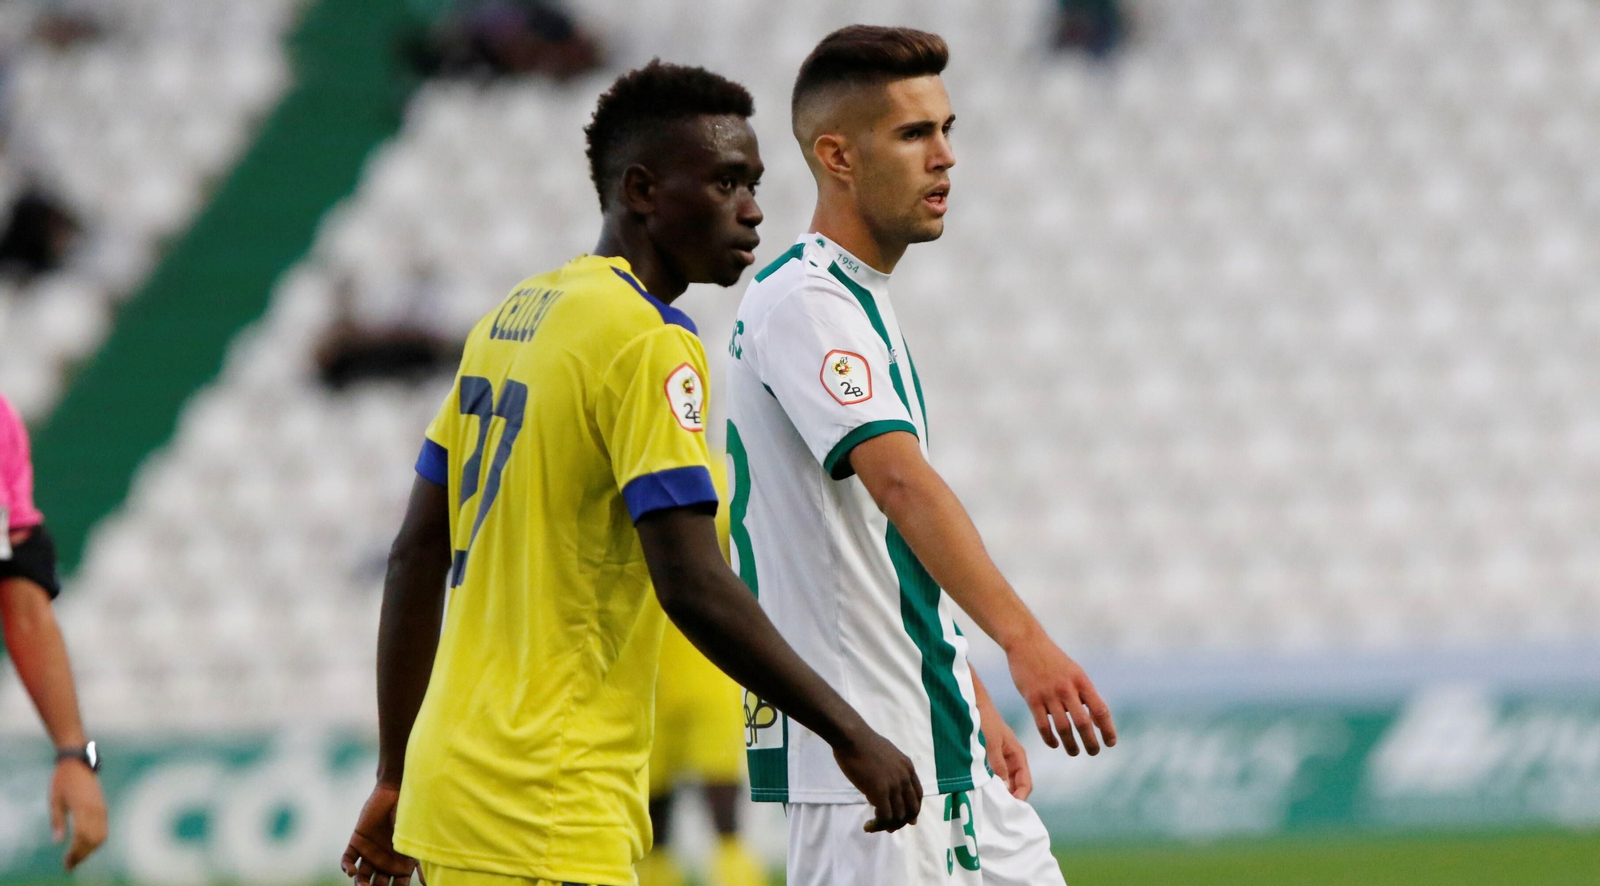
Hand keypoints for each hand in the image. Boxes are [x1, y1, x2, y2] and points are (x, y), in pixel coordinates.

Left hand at [50, 758, 106, 870]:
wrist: (79, 761)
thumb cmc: (63, 779)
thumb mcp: (54, 800)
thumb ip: (57, 821)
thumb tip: (58, 842)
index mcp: (82, 807)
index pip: (81, 837)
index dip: (75, 852)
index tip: (66, 862)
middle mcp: (95, 809)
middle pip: (93, 840)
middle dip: (83, 855)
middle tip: (70, 863)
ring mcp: (101, 808)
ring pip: (102, 836)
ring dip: (90, 850)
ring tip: (77, 856)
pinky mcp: (103, 807)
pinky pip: (104, 829)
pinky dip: (96, 841)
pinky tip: (85, 845)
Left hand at [341, 783, 417, 885]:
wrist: (398, 792)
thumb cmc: (412, 816)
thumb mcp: (417, 841)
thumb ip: (419, 863)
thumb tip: (427, 883)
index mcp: (402, 864)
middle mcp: (385, 861)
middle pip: (377, 885)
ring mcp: (370, 852)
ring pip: (361, 876)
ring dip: (360, 884)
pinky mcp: (357, 841)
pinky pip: (348, 859)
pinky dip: (346, 868)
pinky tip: (351, 872)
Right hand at [831, 725, 922, 832]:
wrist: (852, 737)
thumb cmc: (862, 743)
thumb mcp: (886, 755)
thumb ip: (891, 771)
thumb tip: (886, 792)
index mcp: (908, 767)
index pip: (918, 795)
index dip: (913, 810)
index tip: (905, 820)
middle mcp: (905, 777)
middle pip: (912, 809)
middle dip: (901, 822)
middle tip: (887, 827)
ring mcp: (893, 784)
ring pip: (898, 817)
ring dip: (886, 826)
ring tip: (872, 826)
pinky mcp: (879, 791)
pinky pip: (885, 817)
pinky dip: (877, 825)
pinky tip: (868, 825)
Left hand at [981, 711, 1032, 800]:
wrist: (974, 705)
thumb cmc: (986, 721)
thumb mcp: (992, 743)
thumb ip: (998, 764)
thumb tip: (1005, 787)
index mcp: (1018, 756)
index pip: (1026, 783)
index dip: (1020, 796)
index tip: (1010, 807)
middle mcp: (1012, 760)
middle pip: (1016, 786)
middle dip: (1010, 797)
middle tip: (998, 809)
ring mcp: (1002, 760)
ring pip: (1005, 783)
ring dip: (1000, 792)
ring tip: (990, 802)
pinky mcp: (990, 760)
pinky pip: (994, 777)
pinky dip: (991, 785)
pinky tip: (982, 790)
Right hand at [1006, 629, 1115, 755]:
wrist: (1027, 643)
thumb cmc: (1053, 661)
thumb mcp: (1075, 672)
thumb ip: (1085, 695)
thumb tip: (1097, 721)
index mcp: (1081, 681)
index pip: (1100, 710)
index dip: (1108, 729)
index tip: (1111, 743)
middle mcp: (1067, 688)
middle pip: (1083, 722)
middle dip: (1091, 742)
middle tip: (1094, 752)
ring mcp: (1048, 694)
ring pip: (1063, 727)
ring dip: (1071, 744)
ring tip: (1074, 752)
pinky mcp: (1032, 698)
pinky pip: (1043, 725)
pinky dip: (1050, 738)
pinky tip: (1054, 744)